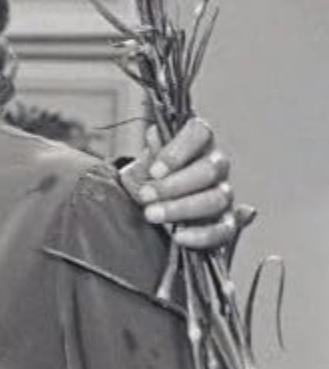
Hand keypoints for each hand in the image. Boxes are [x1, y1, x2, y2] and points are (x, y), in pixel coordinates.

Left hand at [120, 118, 250, 249]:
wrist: (149, 204)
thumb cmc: (148, 178)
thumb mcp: (143, 162)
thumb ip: (151, 151)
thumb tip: (155, 135)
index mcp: (197, 144)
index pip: (200, 133)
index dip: (178, 152)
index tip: (154, 171)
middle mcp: (216, 166)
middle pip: (210, 169)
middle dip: (174, 185)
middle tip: (146, 196)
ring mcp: (223, 193)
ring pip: (218, 198)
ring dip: (182, 208)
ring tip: (152, 215)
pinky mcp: (225, 222)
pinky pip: (225, 230)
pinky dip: (204, 234)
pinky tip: (181, 236)